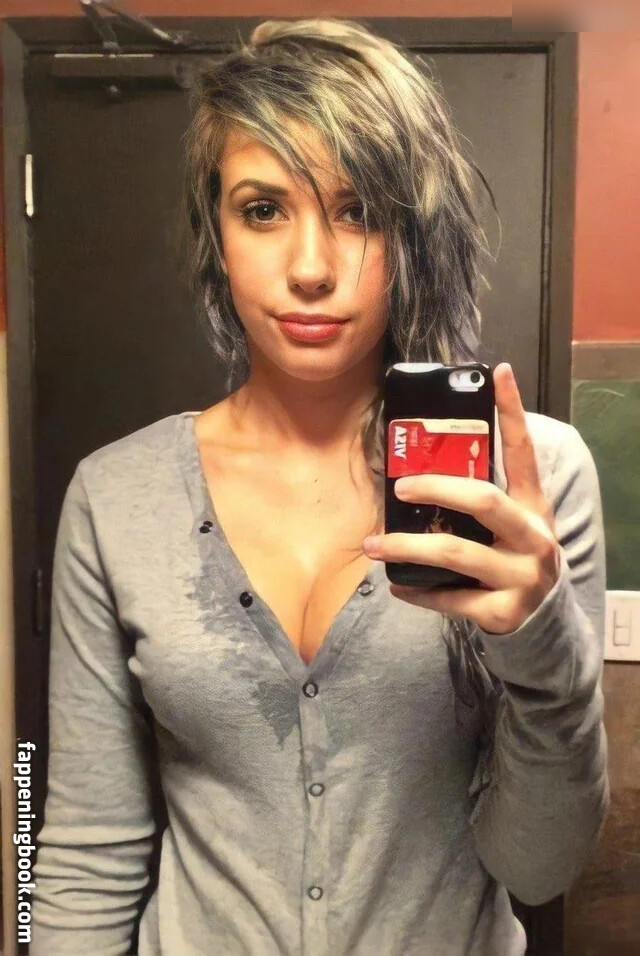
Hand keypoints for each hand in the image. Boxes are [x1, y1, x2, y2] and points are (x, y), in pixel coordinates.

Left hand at [363, 363, 561, 634]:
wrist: (542, 621)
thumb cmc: (512, 557)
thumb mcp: (512, 524)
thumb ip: (481, 498)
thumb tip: (417, 466)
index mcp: (534, 506)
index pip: (523, 452)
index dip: (512, 411)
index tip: (499, 373)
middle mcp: (534, 537)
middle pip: (483, 500)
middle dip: (435, 488)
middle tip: (400, 486)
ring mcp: (521, 576)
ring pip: (454, 551)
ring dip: (405, 546)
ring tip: (372, 545)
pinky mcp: (503, 612)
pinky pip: (449, 597)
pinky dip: (417, 591)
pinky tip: (397, 585)